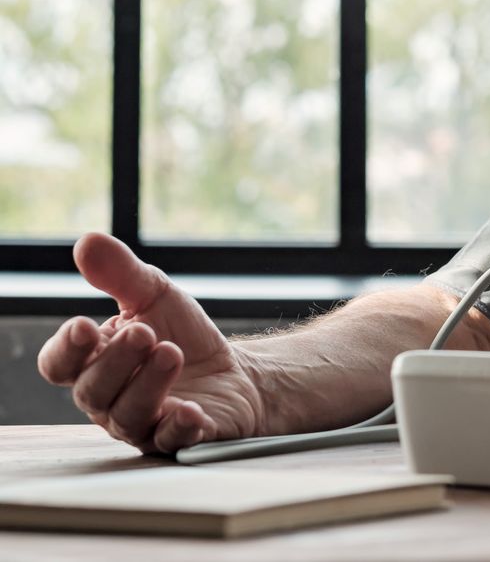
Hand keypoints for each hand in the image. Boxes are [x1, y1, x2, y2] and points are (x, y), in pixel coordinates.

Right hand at [37, 233, 265, 453]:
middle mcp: (109, 400)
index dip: (65, 349)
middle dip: (116, 361)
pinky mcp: (179, 440)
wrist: (236, 371)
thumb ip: (121, 273)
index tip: (84, 325)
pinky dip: (178, 428)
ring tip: (172, 353)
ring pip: (128, 416)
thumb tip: (87, 241)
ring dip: (148, 384)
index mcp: (93, 363)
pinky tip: (191, 412)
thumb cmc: (182, 335)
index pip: (59, 364)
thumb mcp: (155, 296)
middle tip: (145, 332)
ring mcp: (142, 424)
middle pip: (92, 390)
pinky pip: (170, 441)